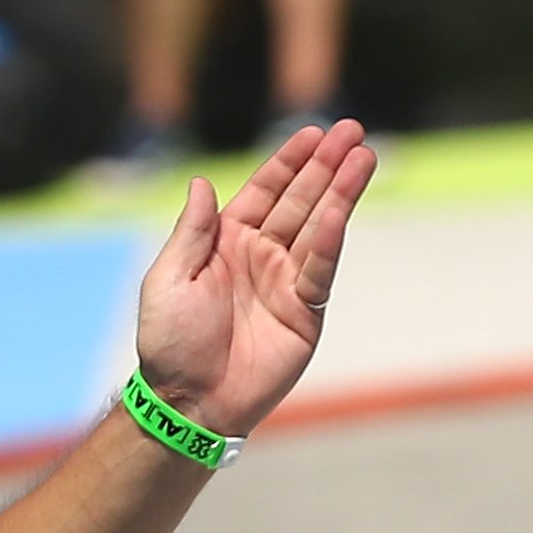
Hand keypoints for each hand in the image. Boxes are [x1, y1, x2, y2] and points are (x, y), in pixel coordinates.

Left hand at [133, 120, 373, 438]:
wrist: (188, 401)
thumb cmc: (169, 343)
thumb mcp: (168, 279)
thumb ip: (191, 231)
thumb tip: (202, 182)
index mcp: (226, 243)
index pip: (264, 192)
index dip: (288, 162)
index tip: (312, 132)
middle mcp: (260, 256)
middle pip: (299, 201)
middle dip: (325, 166)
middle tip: (353, 131)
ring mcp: (285, 283)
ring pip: (318, 228)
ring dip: (341, 193)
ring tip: (365, 158)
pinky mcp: (304, 313)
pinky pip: (319, 271)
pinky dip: (329, 243)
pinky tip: (339, 212)